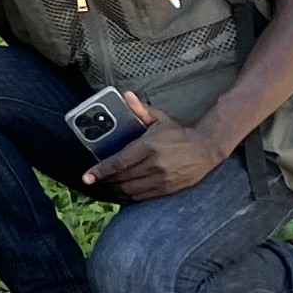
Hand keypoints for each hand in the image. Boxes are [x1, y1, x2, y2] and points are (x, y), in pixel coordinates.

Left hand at [86, 95, 218, 201]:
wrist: (206, 149)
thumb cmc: (179, 133)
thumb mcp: (159, 119)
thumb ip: (140, 109)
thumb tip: (126, 95)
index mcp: (148, 147)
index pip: (118, 162)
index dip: (100, 171)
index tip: (87, 176)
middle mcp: (153, 165)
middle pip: (121, 178)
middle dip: (105, 181)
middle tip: (94, 180)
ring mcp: (161, 179)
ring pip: (130, 190)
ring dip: (115, 190)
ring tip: (106, 186)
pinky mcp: (167, 189)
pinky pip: (142, 197)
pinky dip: (129, 197)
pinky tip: (121, 192)